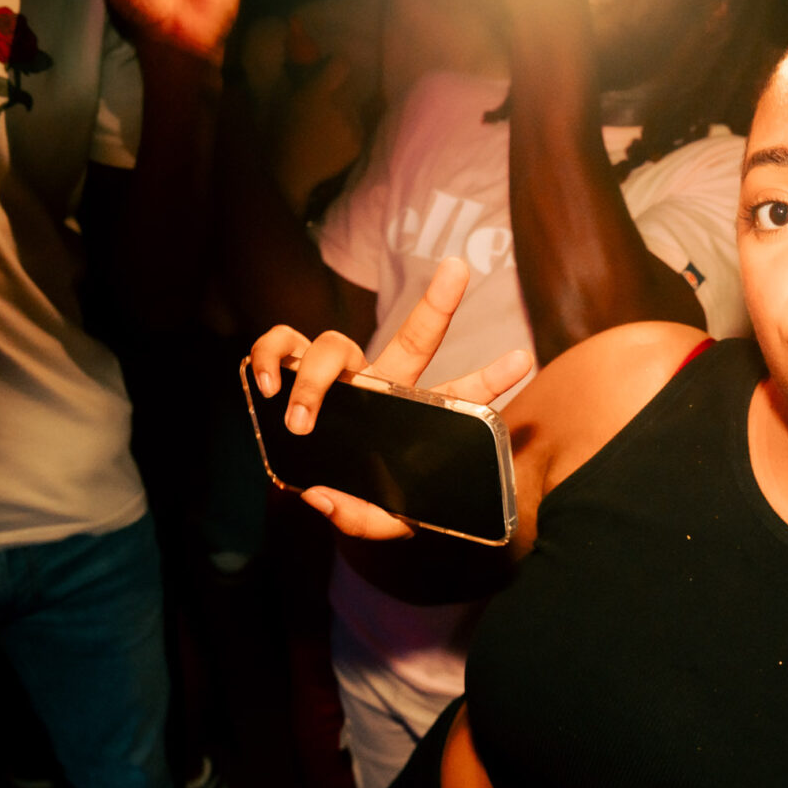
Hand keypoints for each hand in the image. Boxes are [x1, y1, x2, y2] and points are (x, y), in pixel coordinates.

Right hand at [245, 256, 534, 539]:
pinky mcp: (294, 369)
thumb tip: (322, 498)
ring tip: (300, 421)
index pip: (458, 396)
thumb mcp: (377, 519)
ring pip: (333, 345)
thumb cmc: (363, 496)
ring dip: (313, 381)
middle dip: (438, 303)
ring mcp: (340, 374)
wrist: (320, 487)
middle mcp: (381, 384)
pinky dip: (269, 355)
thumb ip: (360, 517)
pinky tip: (264, 384)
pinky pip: (282, 343)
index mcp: (414, 416)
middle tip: (460, 268)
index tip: (523, 360)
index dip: (490, 379)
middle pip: (413, 338)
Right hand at [261, 32, 363, 206]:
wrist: (292, 172)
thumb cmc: (281, 133)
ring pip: (355, 106)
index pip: (342, 64)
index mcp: (316, 92)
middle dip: (340, 90)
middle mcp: (338, 106)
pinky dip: (350, 129)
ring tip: (326, 126)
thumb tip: (298, 31)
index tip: (332, 71)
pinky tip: (332, 139)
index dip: (337, 66)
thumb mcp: (285, 98)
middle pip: (350, 86)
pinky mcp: (358, 142)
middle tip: (325, 103)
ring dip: (345, 110)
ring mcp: (351, 126)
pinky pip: (359, 125)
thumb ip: (299, 72)